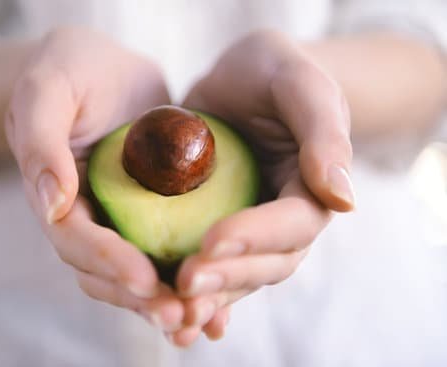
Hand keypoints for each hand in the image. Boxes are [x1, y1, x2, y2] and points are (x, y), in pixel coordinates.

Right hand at [5, 27, 183, 331]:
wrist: (107, 68)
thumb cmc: (72, 69)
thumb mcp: (49, 89)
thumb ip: (40, 141)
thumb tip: (53, 204)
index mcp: (55, 194)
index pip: (74, 239)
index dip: (107, 263)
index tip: (145, 280)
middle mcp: (87, 216)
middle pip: (106, 272)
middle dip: (141, 298)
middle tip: (180, 317)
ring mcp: (120, 219)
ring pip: (138, 273)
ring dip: (167, 301)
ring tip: (202, 321)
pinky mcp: (153, 214)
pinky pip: (168, 252)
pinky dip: (189, 279)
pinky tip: (218, 304)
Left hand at [170, 29, 355, 344]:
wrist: (243, 80)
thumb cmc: (274, 73)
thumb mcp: (300, 84)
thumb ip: (324, 133)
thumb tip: (344, 200)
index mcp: (312, 189)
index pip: (292, 224)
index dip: (256, 236)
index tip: (212, 242)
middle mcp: (283, 219)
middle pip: (265, 263)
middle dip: (227, 276)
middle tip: (184, 283)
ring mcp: (249, 228)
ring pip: (237, 275)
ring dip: (207, 297)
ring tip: (172, 312)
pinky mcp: (216, 227)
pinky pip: (210, 265)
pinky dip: (196, 294)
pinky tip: (168, 312)